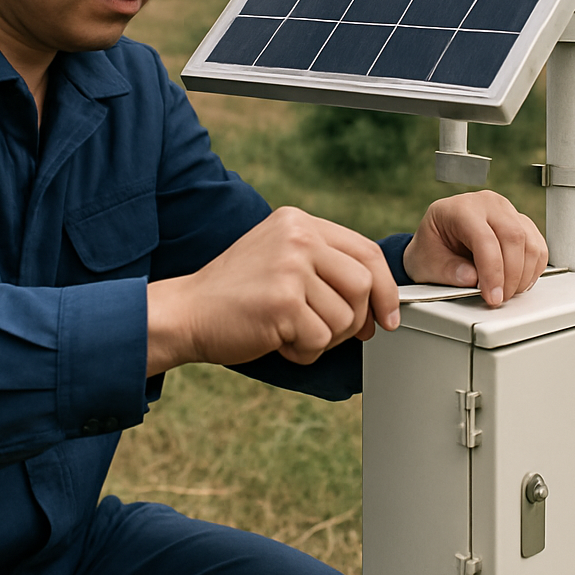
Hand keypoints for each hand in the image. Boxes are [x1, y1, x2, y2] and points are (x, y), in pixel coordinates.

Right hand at [147, 207, 399, 374]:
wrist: (185, 312)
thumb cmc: (235, 293)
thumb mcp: (278, 256)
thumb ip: (322, 262)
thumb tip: (378, 295)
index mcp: (298, 221)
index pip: (365, 251)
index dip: (385, 288)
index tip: (388, 316)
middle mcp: (297, 236)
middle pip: (363, 284)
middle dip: (357, 319)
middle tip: (334, 334)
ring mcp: (290, 267)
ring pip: (345, 317)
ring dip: (325, 339)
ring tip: (292, 333)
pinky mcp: (283, 302)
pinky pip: (320, 340)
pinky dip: (304, 353)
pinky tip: (278, 342)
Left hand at [402, 191, 546, 307]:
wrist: (437, 240)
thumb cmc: (431, 249)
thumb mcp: (428, 263)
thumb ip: (448, 271)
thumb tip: (472, 278)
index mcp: (460, 208)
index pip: (485, 238)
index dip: (492, 271)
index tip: (492, 296)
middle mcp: (487, 204)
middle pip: (514, 238)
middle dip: (511, 276)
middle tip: (499, 298)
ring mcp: (507, 211)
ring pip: (530, 243)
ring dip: (523, 275)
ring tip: (506, 292)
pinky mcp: (522, 222)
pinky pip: (538, 247)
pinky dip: (533, 269)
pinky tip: (516, 281)